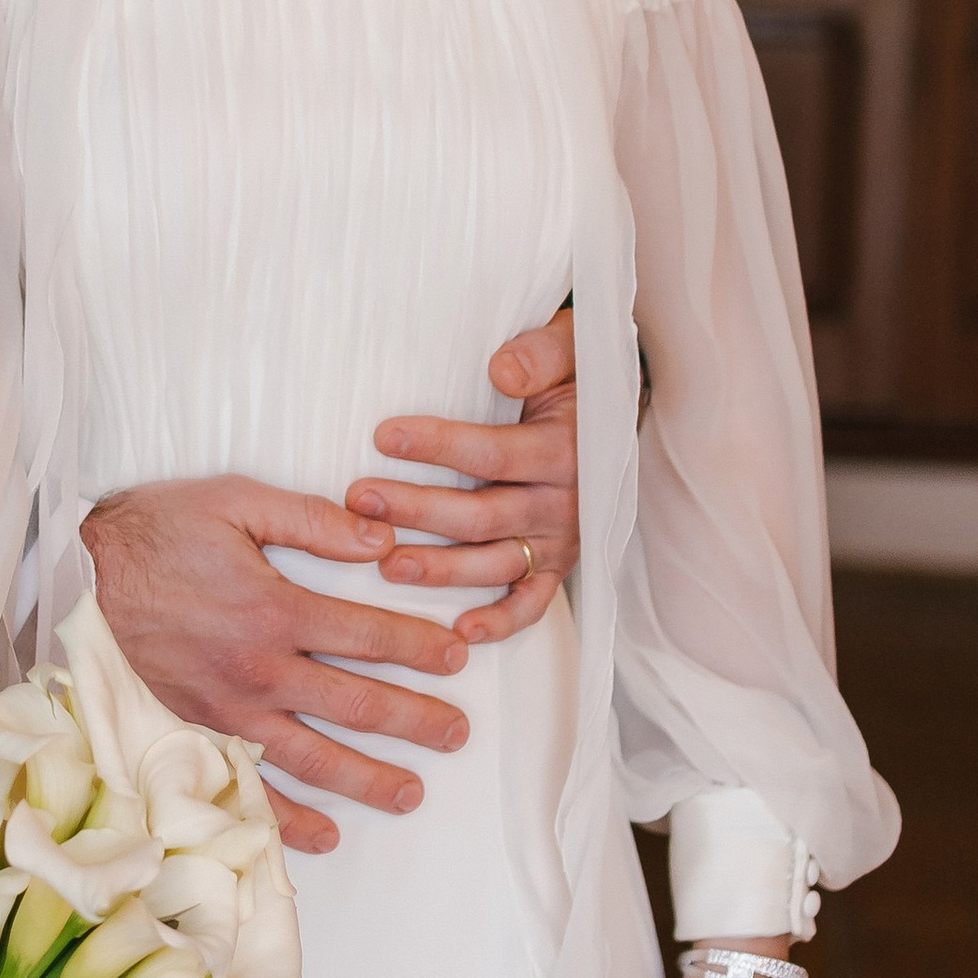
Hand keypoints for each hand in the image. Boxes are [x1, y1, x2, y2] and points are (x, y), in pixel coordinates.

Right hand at [83, 477, 473, 858]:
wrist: (80, 574)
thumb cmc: (158, 531)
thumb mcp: (235, 501)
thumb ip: (313, 520)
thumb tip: (383, 539)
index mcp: (274, 609)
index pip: (369, 635)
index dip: (421, 647)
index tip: (457, 657)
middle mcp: (257, 670)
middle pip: (355, 704)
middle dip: (415, 719)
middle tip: (457, 733)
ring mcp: (227, 712)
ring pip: (314, 756)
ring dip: (369, 778)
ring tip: (412, 792)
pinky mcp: (197, 735)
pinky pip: (249, 787)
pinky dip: (289, 819)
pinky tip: (326, 836)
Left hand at [345, 308, 579, 650]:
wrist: (616, 408)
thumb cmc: (575, 374)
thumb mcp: (569, 347)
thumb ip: (539, 353)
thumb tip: (501, 371)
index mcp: (566, 448)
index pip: (492, 454)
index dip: (438, 446)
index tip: (382, 436)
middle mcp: (567, 502)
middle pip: (481, 515)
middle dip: (417, 509)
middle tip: (360, 499)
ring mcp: (561, 540)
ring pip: (494, 563)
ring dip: (440, 569)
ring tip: (385, 565)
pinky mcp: (557, 566)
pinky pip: (533, 604)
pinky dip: (502, 622)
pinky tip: (460, 631)